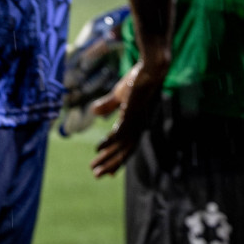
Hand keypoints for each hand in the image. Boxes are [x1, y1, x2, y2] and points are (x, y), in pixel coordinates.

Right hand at [90, 58, 167, 177]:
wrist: (150, 68)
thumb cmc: (137, 80)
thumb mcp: (119, 95)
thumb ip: (108, 105)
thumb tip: (93, 111)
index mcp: (136, 123)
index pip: (126, 147)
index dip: (117, 160)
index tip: (108, 174)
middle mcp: (138, 126)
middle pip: (124, 152)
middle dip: (110, 164)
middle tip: (95, 175)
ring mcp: (136, 121)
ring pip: (121, 147)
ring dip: (107, 159)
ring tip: (93, 168)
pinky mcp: (133, 114)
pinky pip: (120, 133)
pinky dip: (109, 143)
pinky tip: (98, 149)